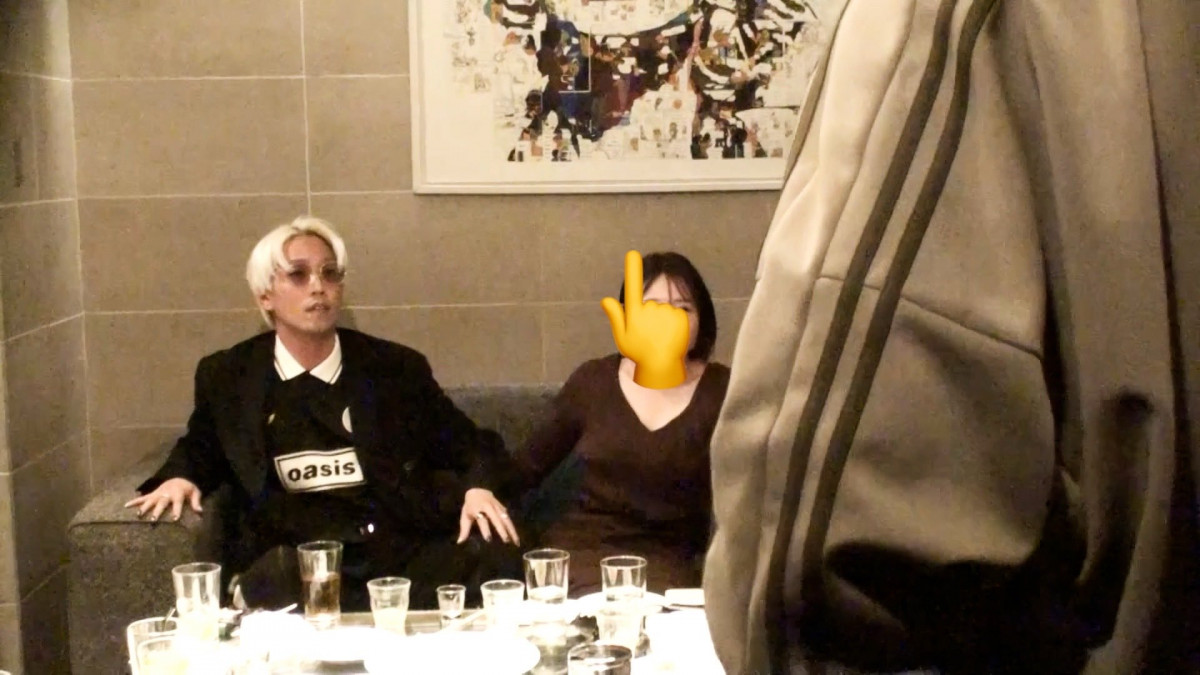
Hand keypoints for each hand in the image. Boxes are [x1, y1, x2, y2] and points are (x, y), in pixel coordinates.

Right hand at [123, 478, 202, 521]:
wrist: (178, 477)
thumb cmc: (187, 488)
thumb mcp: (195, 492)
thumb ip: (196, 502)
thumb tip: (200, 511)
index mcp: (178, 494)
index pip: (177, 503)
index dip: (176, 510)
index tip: (174, 519)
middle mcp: (166, 494)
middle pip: (161, 503)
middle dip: (157, 511)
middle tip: (153, 519)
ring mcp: (158, 494)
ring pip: (150, 501)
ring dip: (144, 507)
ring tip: (138, 515)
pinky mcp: (152, 494)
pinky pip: (142, 498)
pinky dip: (134, 501)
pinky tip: (126, 505)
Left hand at [458, 488, 520, 544]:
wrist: (477, 491)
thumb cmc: (470, 506)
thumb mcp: (465, 516)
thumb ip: (464, 529)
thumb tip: (460, 542)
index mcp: (478, 509)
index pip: (482, 519)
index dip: (485, 529)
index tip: (488, 539)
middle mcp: (489, 507)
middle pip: (497, 519)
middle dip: (502, 529)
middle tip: (506, 541)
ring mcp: (497, 506)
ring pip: (506, 518)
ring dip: (511, 529)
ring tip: (516, 542)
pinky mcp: (502, 507)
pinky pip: (508, 518)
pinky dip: (512, 527)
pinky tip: (516, 536)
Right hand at [601, 250, 689, 388]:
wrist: (661, 366)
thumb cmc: (639, 353)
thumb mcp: (622, 338)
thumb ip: (616, 316)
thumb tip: (605, 299)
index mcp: (634, 313)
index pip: (632, 288)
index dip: (632, 270)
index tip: (632, 254)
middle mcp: (650, 309)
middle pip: (650, 305)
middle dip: (649, 316)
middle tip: (648, 334)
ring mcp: (666, 312)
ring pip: (664, 310)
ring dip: (663, 321)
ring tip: (661, 337)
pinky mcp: (680, 316)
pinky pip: (676, 314)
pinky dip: (675, 323)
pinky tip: (671, 336)